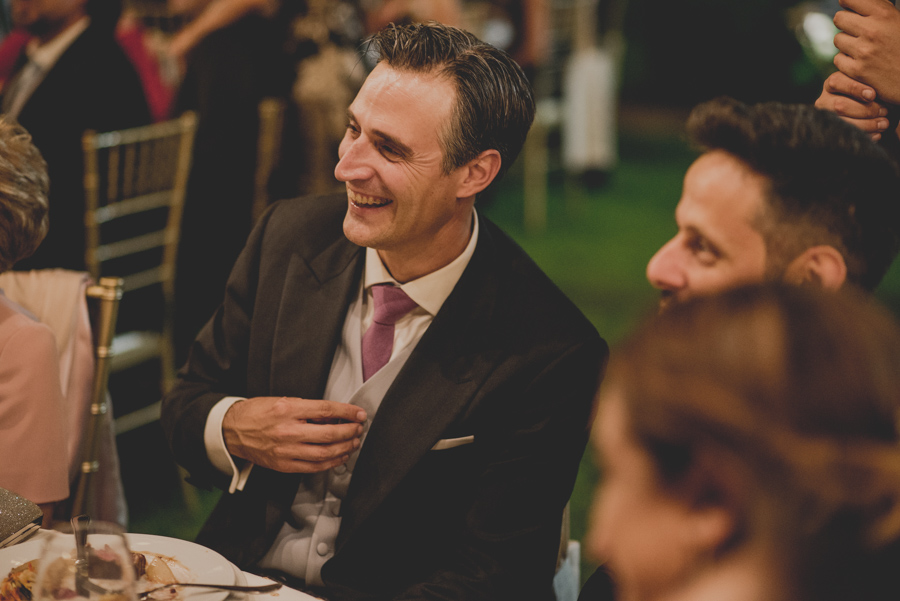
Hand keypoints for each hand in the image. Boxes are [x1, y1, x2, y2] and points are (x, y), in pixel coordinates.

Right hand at [223, 396, 366, 472]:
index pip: (326, 410)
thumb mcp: (282, 400)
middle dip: (349, 432)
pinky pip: (313, 467)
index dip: (347, 412)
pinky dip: (330, 463)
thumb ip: (308, 408)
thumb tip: (334, 414)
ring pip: (324, 453)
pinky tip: (339, 457)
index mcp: (287, 409)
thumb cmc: (257, 413)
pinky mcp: (283, 465)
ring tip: (353, 443)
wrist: (232, 430)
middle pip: (329, 434)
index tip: (359, 414)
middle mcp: (287, 431)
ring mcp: (285, 450)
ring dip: (344, 448)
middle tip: (358, 429)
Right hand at [815, 70, 890, 139]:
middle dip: (865, 110)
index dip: (853, 88)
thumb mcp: (866, 85)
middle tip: (884, 111)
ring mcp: (824, 116)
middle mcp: (824, 99)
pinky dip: (863, 135)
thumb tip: (871, 95)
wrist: (863, 110)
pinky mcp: (829, 131)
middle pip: (839, 105)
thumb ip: (867, 84)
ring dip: (866, 124)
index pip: (836, 82)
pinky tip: (876, 134)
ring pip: (841, 121)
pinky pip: (843, 135)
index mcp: (832, 83)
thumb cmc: (870, 95)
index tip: (872, 95)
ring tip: (883, 124)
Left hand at [833, 0, 899, 104]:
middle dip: (846, 23)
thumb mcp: (898, 22)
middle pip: (839, 18)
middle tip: (856, 30)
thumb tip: (857, 3)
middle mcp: (872, 30)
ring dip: (847, 43)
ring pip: (838, 39)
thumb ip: (880, 11)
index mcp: (884, 14)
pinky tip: (861, 62)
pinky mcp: (856, 70)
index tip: (848, 6)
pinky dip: (847, 61)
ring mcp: (863, 51)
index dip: (847, 3)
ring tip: (863, 48)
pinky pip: (839, 59)